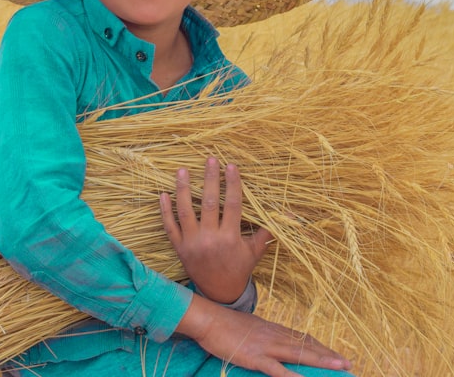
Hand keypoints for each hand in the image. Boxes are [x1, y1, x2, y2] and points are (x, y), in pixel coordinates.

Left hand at [159, 157, 270, 302]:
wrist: (219, 293)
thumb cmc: (240, 268)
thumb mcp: (255, 251)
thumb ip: (268, 230)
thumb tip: (290, 214)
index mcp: (230, 238)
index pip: (232, 205)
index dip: (232, 184)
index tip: (231, 166)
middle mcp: (210, 239)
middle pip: (208, 203)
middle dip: (209, 179)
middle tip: (210, 160)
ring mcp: (192, 243)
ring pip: (185, 212)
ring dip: (182, 190)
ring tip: (182, 170)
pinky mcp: (179, 248)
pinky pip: (169, 227)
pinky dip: (165, 211)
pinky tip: (163, 194)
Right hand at [176, 295, 352, 376]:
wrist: (209, 320)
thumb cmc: (226, 326)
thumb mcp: (251, 329)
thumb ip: (266, 336)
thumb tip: (276, 343)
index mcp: (274, 330)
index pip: (304, 340)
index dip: (322, 348)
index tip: (337, 355)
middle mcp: (275, 336)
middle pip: (307, 347)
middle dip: (329, 356)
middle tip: (348, 363)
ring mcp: (266, 347)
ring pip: (299, 355)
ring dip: (321, 361)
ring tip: (339, 367)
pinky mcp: (254, 358)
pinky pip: (276, 369)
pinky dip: (291, 375)